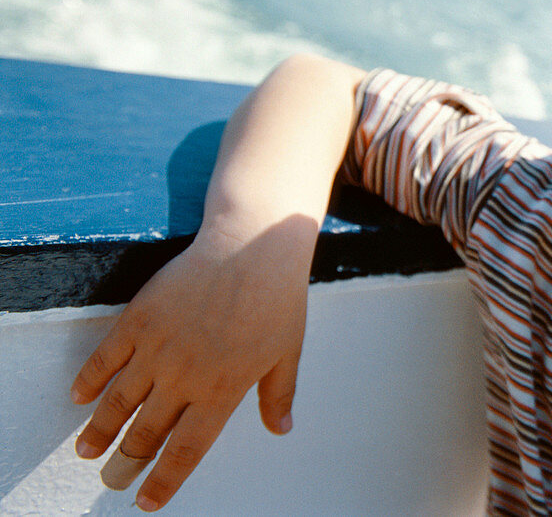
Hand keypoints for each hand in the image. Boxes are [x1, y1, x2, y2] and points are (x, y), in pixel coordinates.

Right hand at [70, 217, 314, 510]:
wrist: (252, 245)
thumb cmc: (278, 299)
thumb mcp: (287, 351)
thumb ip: (278, 395)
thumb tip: (281, 429)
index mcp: (221, 392)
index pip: (185, 452)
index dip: (164, 481)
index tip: (146, 501)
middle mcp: (184, 377)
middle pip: (145, 433)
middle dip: (126, 462)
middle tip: (112, 478)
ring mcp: (157, 348)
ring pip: (119, 402)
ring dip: (100, 430)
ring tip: (87, 450)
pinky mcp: (139, 318)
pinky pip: (105, 358)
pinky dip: (90, 381)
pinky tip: (79, 397)